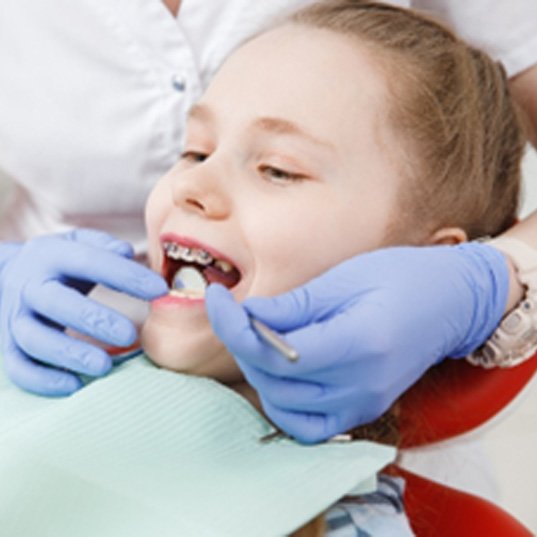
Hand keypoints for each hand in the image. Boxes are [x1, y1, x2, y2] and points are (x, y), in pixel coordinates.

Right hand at [0, 229, 167, 395]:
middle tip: (130, 335)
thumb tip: (126, 251)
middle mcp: (29, 286)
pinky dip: (43, 380)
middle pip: (57, 303)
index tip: (160, 290)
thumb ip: (103, 246)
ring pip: (35, 339)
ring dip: (70, 354)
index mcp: (50, 255)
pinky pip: (18, 368)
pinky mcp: (7, 346)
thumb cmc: (59, 265)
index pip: (89, 262)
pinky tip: (74, 385)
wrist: (4, 278)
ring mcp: (15, 318)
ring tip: (105, 366)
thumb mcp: (77, 245)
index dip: (126, 275)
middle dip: (95, 320)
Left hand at [206, 243, 508, 443]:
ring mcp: (363, 403)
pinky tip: (277, 374)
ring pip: (284, 405)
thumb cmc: (402, 277)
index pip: (277, 352)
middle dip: (241, 344)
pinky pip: (307, 425)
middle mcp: (362, 384)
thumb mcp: (344, 278)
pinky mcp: (362, 410)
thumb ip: (293, 305)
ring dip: (257, 371)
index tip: (217, 299)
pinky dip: (281, 403)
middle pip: (275, 380)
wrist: (449, 301)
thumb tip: (248, 317)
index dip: (235, 326)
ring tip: (257, 337)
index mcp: (360, 342)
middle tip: (235, 313)